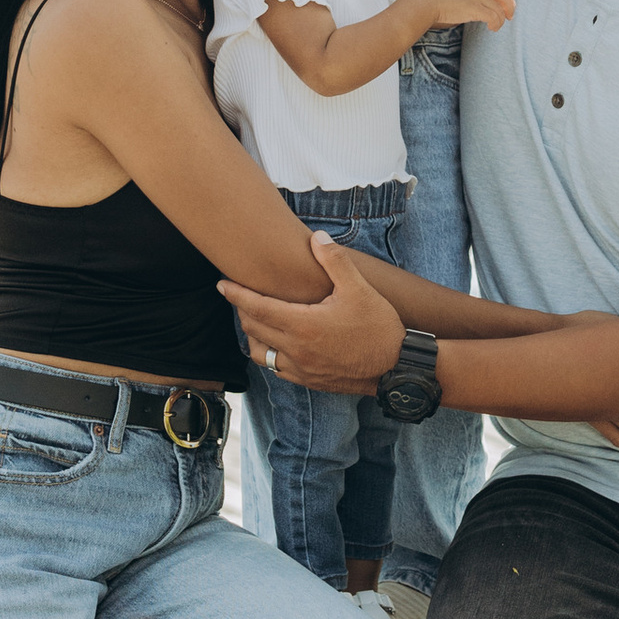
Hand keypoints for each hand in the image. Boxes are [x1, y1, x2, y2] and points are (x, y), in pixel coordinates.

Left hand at [220, 236, 406, 392]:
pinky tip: (277, 344)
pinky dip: (270, 354)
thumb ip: (334, 261)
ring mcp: (301, 369)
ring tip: (256, 320)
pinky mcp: (309, 381)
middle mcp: (295, 349)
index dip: (235, 295)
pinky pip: (277, 369)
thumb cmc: (379, 327)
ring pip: (260, 353)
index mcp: (302, 325)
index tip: (222, 284)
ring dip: (253, 335)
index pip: (256, 307)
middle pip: (253, 329)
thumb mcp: (359, 289)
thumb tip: (317, 237)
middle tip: (240, 295)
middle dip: (243, 310)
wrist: (396, 368)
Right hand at [423, 0, 513, 32]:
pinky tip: (491, 28)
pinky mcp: (476, 7)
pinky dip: (496, 24)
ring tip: (495, 27)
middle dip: (509, 6)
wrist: (427, 2)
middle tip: (510, 16)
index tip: (505, 5)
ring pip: (499, 9)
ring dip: (500, 20)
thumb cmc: (436, 0)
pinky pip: (494, 17)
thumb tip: (477, 8)